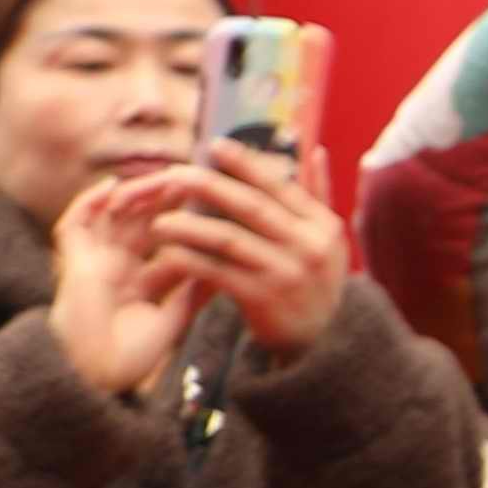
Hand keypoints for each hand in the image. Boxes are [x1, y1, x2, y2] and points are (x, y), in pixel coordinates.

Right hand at [45, 170, 203, 400]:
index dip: (184, 218)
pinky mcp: (72, 265)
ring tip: (164, 178)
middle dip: (164, 198)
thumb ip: (196, 289)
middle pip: (139, 220)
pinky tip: (113, 187)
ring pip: (110, 216)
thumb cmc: (131, 357)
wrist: (95, 378)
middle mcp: (114, 266)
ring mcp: (92, 263)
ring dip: (135, 194)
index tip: (212, 199)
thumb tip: (229, 261)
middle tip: (194, 178)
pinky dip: (89, 203)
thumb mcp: (175, 317)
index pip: (162, 239)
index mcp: (137, 280)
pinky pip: (74, 225)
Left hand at [134, 140, 348, 356]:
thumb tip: (316, 151)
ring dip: (189, 226)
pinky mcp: (263, 299)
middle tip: (175, 174)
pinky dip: (190, 260)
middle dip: (209, 186)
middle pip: (250, 207)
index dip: (245, 164)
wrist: (323, 341)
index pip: (279, 186)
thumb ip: (320, 196)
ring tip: (159, 219)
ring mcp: (286, 272)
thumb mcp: (328, 239)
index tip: (214, 146)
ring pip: (228, 239)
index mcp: (323, 225)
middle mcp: (308, 245)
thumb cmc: (315, 281)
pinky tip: (168, 253)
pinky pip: (217, 272)